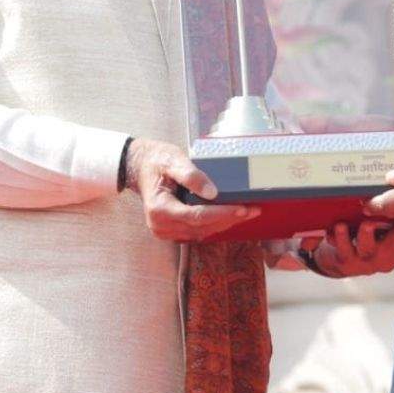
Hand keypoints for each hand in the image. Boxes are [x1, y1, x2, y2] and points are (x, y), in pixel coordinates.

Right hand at [125, 138, 258, 240]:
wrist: (141, 167)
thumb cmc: (157, 161)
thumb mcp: (173, 160)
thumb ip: (191, 175)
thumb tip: (213, 192)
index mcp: (159, 209)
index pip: (196, 216)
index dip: (221, 213)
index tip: (242, 208)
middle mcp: (161, 225)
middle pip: (202, 227)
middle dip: (229, 219)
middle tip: (253, 210)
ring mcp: (166, 231)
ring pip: (202, 232)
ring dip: (224, 224)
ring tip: (247, 213)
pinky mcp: (172, 232)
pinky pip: (197, 232)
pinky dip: (214, 225)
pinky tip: (230, 216)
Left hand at [303, 219, 393, 277]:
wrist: (343, 262)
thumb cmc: (372, 241)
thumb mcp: (392, 234)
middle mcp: (388, 257)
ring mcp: (368, 260)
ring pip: (369, 248)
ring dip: (367, 236)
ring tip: (367, 225)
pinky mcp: (347, 261)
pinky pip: (343, 250)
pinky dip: (340, 238)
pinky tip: (339, 226)